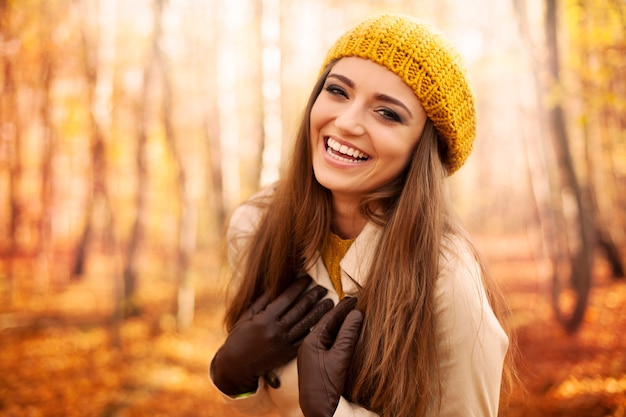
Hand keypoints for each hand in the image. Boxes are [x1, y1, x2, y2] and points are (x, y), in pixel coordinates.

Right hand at [211, 276, 333, 395]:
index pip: (287, 298)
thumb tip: (278, 284)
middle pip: (300, 310)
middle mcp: (276, 331)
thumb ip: (263, 301)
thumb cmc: (239, 337)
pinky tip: (322, 322)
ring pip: (306, 324)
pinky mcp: (288, 354)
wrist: (237, 366)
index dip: (298, 286)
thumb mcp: (247, 316)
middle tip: (323, 288)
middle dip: (313, 297)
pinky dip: (314, 330)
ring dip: (320, 312)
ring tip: (329, 303)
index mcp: (265, 319)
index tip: (307, 278)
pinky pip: (304, 340)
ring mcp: (283, 343)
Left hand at [297, 297, 362, 416]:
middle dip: (341, 313)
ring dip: (340, 324)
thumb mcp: (340, 358)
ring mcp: (311, 354)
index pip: (329, 318)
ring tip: (353, 313)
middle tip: (356, 302)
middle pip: (327, 323)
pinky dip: (338, 335)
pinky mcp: (315, 362)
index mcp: (310, 341)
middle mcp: (308, 345)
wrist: (317, 410)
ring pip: (327, 332)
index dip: (343, 307)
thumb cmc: (326, 386)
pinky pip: (327, 342)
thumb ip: (348, 335)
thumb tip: (356, 313)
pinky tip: (346, 333)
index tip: (355, 297)